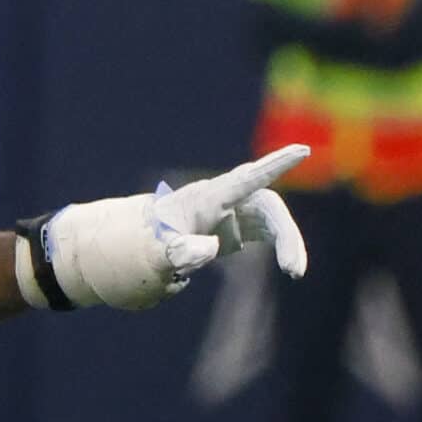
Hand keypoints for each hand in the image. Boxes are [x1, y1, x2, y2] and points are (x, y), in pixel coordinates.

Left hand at [17, 144, 309, 310]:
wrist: (118, 253)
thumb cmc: (133, 252)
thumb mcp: (154, 259)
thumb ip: (178, 254)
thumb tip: (211, 250)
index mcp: (202, 201)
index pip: (244, 180)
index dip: (273, 167)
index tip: (303, 150)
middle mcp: (218, 203)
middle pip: (267, 206)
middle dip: (287, 233)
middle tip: (295, 270)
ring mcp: (225, 216)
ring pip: (271, 221)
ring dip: (287, 243)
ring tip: (294, 272)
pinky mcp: (228, 231)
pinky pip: (265, 233)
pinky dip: (281, 246)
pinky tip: (289, 266)